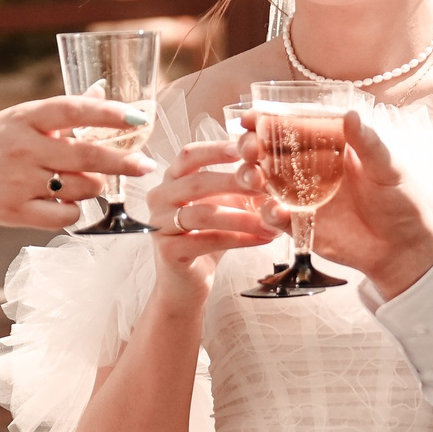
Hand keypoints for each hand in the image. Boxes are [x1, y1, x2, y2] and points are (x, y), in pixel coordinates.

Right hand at [0, 96, 158, 231]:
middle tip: (145, 165)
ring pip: (81, 187)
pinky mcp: (15, 212)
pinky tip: (71, 204)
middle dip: (123, 162)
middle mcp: (23, 148)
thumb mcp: (18, 119)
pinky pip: (65, 215)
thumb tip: (101, 90)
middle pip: (87, 155)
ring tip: (92, 183)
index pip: (74, 110)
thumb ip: (60, 112)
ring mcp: (19, 181)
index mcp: (25, 118)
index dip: (109, 113)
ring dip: (96, 187)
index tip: (138, 118)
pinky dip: (76, 211)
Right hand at [143, 138, 272, 294]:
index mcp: (171, 180)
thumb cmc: (206, 237)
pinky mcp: (168, 252)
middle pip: (197, 182)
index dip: (217, 149)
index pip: (189, 155)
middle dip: (235, 181)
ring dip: (242, 216)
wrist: (186, 284)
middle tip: (267, 184)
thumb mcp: (222, 204)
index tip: (247, 147)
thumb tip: (272, 166)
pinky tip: (263, 238)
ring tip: (272, 219)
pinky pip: (207, 241)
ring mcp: (160, 225)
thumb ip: (236, 185)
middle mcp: (159, 198)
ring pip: (203, 214)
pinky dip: (239, 238)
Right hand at [240, 111, 432, 297]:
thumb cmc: (403, 201)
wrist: (404, 248)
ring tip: (254, 179)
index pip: (295, 127)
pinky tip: (275, 212)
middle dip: (252, 147)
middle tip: (248, 148)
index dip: (269, 120)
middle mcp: (312, 168)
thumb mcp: (389, 168)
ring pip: (265, 183)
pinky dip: (269, 214)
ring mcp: (304, 197)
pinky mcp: (302, 225)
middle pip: (271, 152)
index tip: (249, 117)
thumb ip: (367, 143)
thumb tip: (350, 114)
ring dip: (252, 177)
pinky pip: (276, 217)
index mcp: (331, 146)